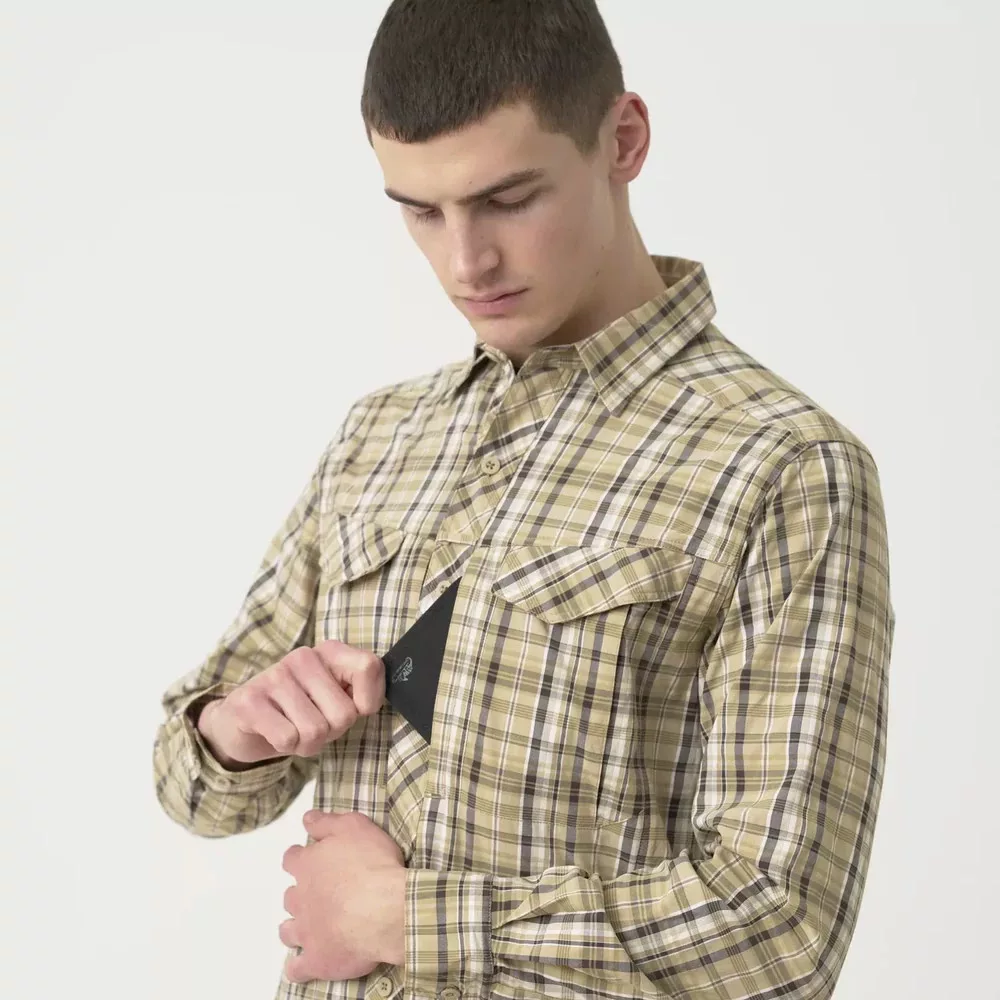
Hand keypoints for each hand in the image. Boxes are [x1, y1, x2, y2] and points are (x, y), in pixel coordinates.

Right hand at [198, 640, 385, 765]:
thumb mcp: (334, 698)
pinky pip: (288, 738)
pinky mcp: (249, 701)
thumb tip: (370, 704)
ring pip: (316, 731)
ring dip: (307, 743)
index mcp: (330, 652)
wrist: (242, 722)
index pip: (369, 667)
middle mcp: (303, 657)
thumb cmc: (298, 712)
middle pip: (344, 715)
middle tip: (312, 723)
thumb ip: (359, 693)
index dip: (369, 700)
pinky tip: (273, 732)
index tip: (355, 708)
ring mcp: (274, 676)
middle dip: (331, 732)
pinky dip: (285, 746)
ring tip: (293, 729)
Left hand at [280, 810, 406, 982]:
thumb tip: (307, 819)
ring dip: (295, 928)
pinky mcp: (316, 959)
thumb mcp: (354, 827)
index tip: (310, 861)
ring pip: (288, 931)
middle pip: (290, 896)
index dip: (300, 859)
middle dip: (301, 895)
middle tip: (321, 895)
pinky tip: (302, 965)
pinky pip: (297, 969)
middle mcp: (300, 897)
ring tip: (309, 929)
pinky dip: (297, 968)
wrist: (386, 908)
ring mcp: (306, 931)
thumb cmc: (373, 863)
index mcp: (308, 865)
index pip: (292, 859)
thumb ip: (327, 822)